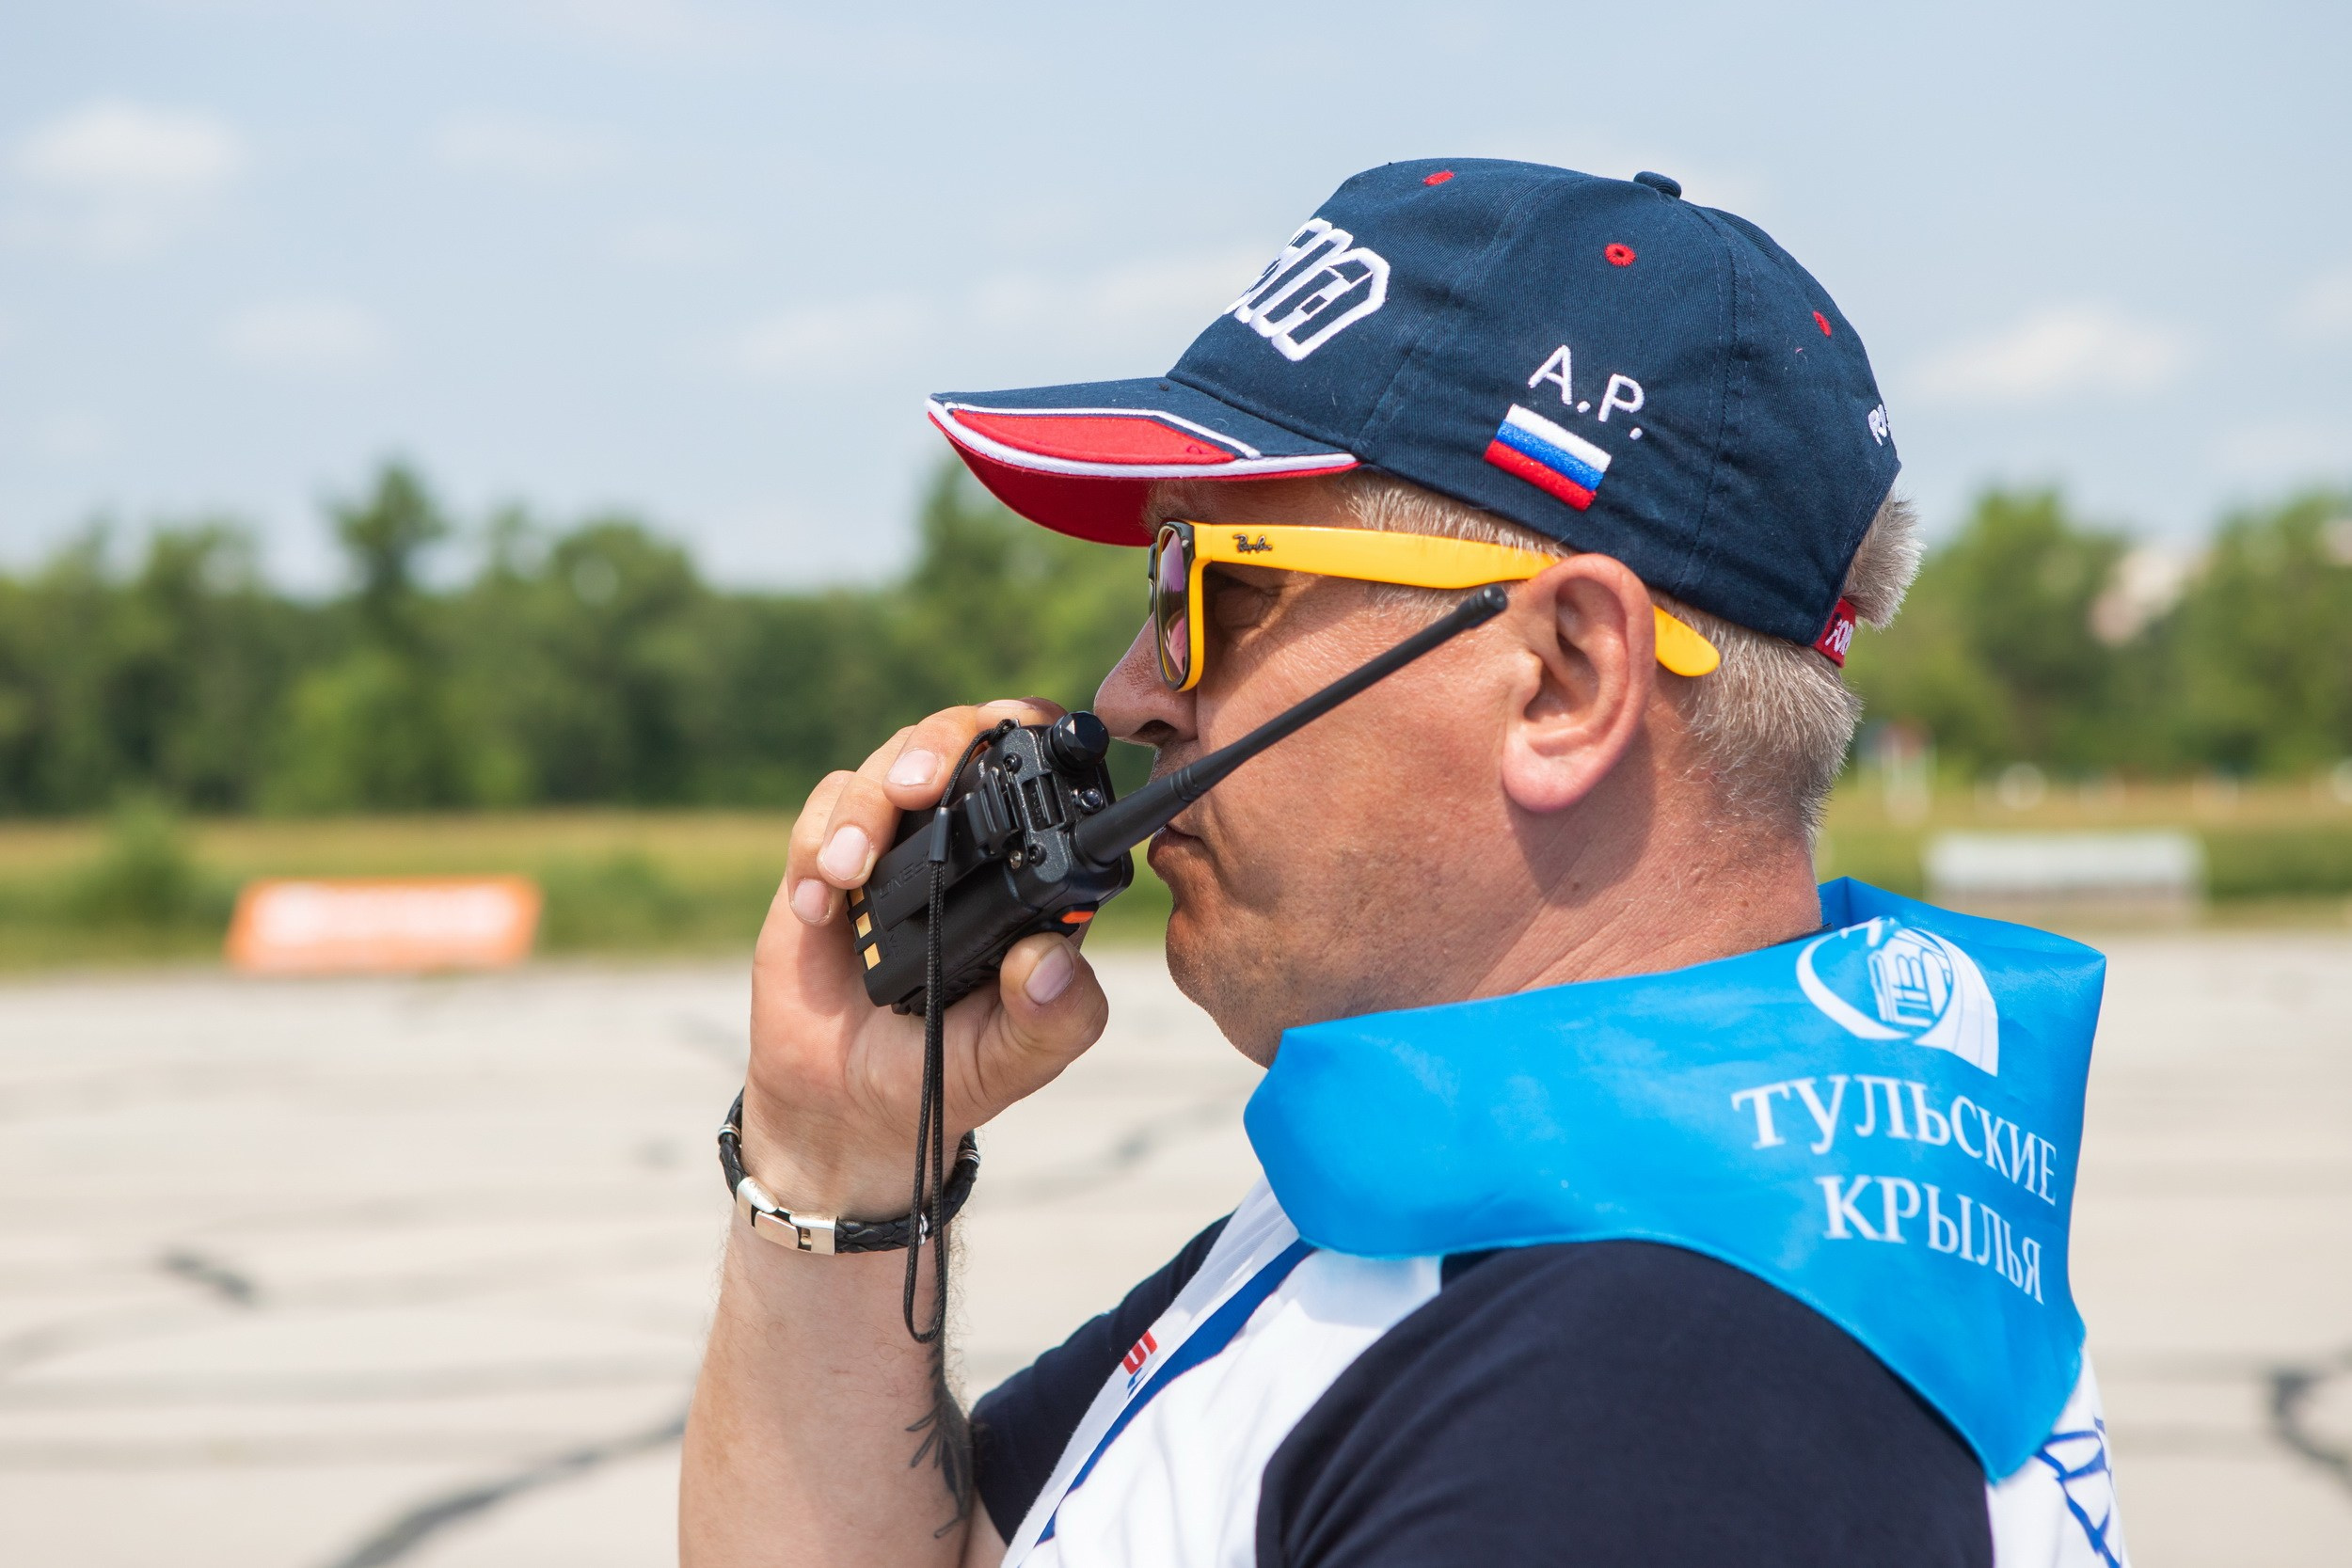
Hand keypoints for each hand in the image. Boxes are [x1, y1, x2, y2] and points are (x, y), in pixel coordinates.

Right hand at [744, 699, 1112, 1217]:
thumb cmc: (943, 1076)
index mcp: (1030, 874)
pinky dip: (816, 841)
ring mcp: (897, 847)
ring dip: (865, 805)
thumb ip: (1054, 1019)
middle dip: (941, 743)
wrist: (842, 1109)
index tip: (1022, 742)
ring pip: (888, 763)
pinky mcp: (828, 859)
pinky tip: (819, 905)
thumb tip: (1050, 959)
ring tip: (851, 875)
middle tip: (918, 786)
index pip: (1048, 774)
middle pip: (964, 739)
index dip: (1039, 736)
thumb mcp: (1013, 1061)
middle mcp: (967, 844)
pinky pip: (822, 809)